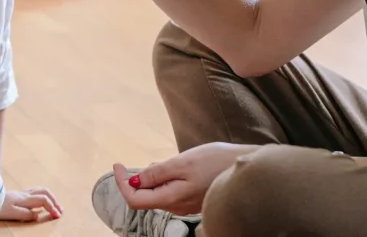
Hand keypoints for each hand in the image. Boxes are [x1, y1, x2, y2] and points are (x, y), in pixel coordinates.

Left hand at [0, 188, 63, 222]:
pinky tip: (41, 201)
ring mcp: (21, 192)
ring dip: (50, 197)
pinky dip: (43, 195)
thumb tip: (38, 214)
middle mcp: (25, 194)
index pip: (43, 200)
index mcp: (25, 199)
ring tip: (54, 204)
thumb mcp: (13, 213)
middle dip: (54, 200)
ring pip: (40, 190)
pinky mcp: (18, 194)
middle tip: (59, 210)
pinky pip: (34, 191)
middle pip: (44, 192)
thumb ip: (27, 214)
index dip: (52, 207)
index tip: (57, 216)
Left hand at [113, 142, 257, 215]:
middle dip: (135, 180)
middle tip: (128, 163)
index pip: (135, 199)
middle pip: (145, 197)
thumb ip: (158, 173)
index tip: (117, 164)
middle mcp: (177, 206)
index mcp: (172, 198)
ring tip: (154, 162)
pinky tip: (171, 167)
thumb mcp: (183, 162)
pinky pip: (170, 191)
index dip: (121, 183)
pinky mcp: (194, 198)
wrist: (249, 168)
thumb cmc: (217, 162)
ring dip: (150, 179)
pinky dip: (164, 179)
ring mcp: (186, 204)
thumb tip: (135, 180)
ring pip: (158, 193)